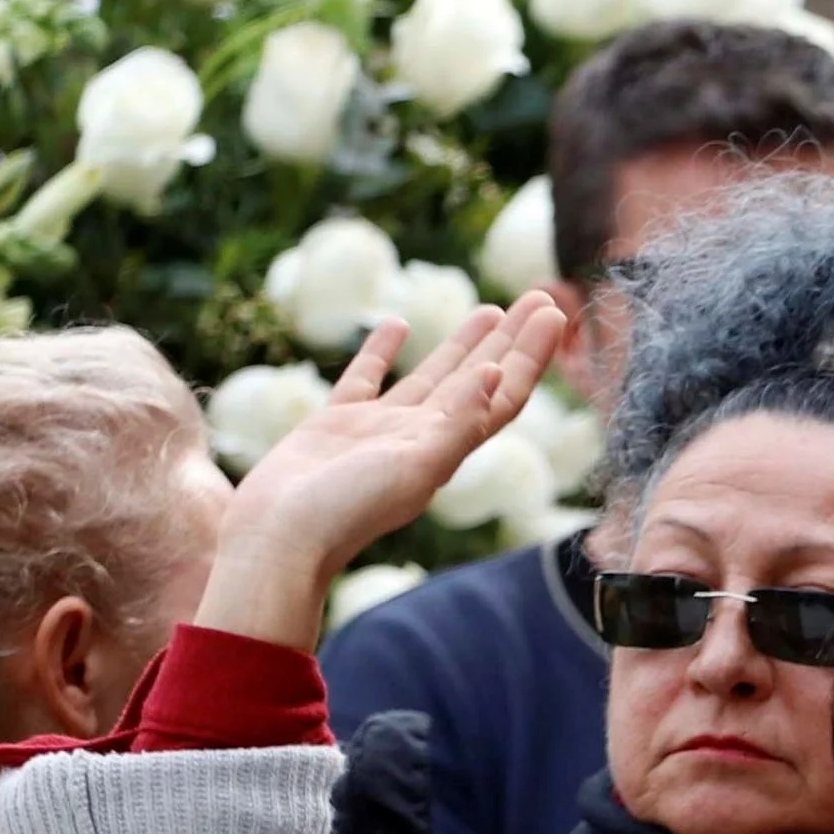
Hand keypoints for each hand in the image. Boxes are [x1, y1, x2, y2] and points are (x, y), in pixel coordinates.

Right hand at [195, 296, 571, 648]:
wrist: (278, 537)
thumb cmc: (347, 510)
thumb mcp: (413, 467)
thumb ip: (456, 423)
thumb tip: (496, 374)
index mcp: (446, 449)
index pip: (502, 393)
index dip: (530, 354)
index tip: (555, 313)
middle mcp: (420, 438)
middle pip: (478, 379)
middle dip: (509, 341)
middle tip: (540, 297)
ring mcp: (378, 430)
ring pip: (432, 376)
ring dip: (462, 345)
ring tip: (489, 309)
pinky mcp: (336, 425)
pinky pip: (367, 378)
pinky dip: (383, 351)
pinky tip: (397, 324)